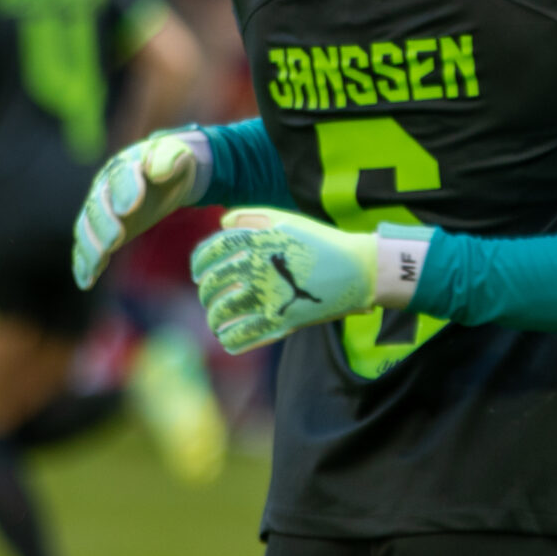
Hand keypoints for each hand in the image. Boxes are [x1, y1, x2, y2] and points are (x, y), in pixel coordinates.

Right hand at [71, 129, 211, 289]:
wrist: (164, 174)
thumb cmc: (171, 163)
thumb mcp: (178, 155)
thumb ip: (170, 158)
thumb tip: (159, 171)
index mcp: (125, 164)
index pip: (121, 175)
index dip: (125, 190)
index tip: (131, 207)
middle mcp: (105, 186)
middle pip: (98, 204)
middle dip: (105, 222)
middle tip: (116, 239)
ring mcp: (100, 209)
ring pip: (87, 227)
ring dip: (91, 246)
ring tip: (99, 263)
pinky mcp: (100, 231)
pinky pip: (86, 247)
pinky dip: (83, 264)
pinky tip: (86, 281)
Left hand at [192, 209, 391, 352]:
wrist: (357, 269)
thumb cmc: (321, 242)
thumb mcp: (287, 220)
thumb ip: (251, 216)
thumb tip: (222, 222)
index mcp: (256, 241)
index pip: (211, 252)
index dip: (199, 264)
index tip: (199, 273)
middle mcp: (257, 268)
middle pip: (212, 284)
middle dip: (205, 293)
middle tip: (208, 298)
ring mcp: (268, 297)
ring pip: (222, 313)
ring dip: (213, 319)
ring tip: (215, 322)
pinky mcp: (281, 322)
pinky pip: (243, 336)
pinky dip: (229, 339)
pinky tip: (228, 338)